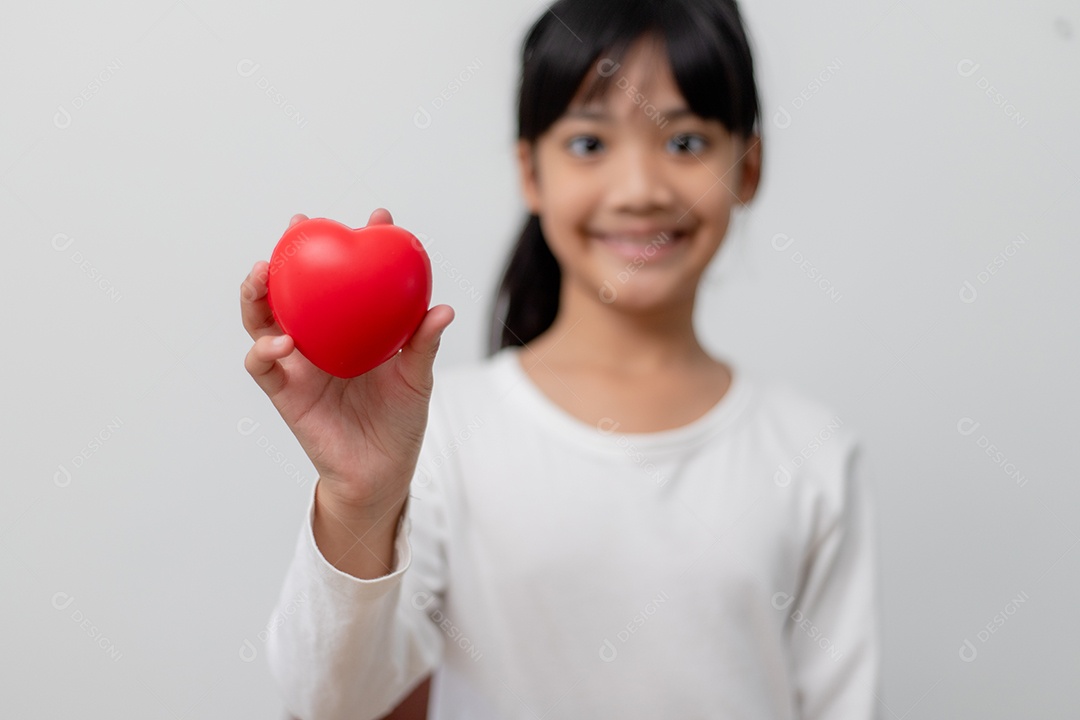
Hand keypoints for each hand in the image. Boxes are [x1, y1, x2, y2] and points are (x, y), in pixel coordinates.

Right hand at [241, 209, 453, 514]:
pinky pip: (262, 366)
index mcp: (348, 329)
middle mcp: (317, 338)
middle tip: (299, 225)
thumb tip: (443, 310)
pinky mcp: (284, 392)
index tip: (379, 218)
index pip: (347, 279)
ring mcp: (297, 363)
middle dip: (291, 252)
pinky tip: (279, 341)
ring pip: (263, 318)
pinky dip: (263, 351)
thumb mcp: (416, 379)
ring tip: (264, 271)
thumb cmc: (400, 422)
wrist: (382, 473)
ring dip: (257, 292)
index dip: (358, 245)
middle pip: (293, 287)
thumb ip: (423, 345)